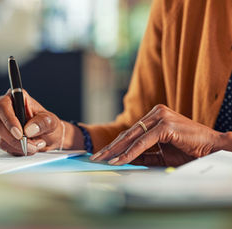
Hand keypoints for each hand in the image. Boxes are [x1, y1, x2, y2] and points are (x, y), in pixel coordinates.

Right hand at [0, 90, 62, 155]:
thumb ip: (42, 123)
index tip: (19, 133)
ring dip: (18, 146)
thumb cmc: (48, 124)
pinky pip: (3, 146)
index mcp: (17, 98)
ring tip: (34, 145)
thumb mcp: (51, 121)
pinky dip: (17, 149)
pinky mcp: (0, 136)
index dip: (9, 119)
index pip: (3, 105)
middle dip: (15, 138)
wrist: (48, 137)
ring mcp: (1, 123)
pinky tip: (28, 147)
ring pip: (0, 137)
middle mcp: (5, 109)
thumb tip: (29, 129)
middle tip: (31, 145)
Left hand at [90, 104, 223, 165]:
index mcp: (154, 116)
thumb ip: (143, 154)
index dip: (115, 144)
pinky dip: (129, 153)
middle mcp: (155, 113)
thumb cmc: (188, 150)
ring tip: (102, 160)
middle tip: (95, 157)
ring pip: (132, 137)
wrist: (212, 148)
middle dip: (110, 147)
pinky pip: (142, 142)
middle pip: (127, 133)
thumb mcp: (160, 153)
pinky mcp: (164, 125)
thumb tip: (123, 160)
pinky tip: (118, 161)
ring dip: (116, 150)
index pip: (130, 132)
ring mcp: (160, 117)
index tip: (103, 154)